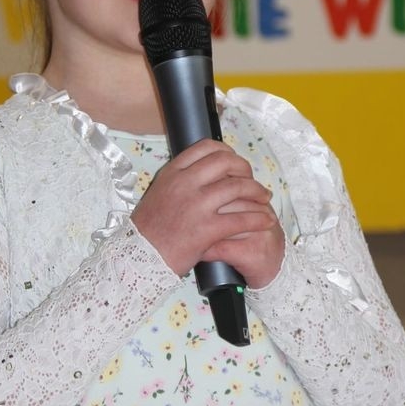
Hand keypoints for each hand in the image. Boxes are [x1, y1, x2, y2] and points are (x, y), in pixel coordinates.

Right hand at [130, 139, 285, 288]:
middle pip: (226, 162)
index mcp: (173, 173)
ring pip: (238, 187)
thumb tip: (201, 172)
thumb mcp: (158, 193)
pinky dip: (258, 218)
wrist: (139, 257)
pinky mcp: (206, 229)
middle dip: (245, 169)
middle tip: (251, 179)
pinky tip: (266, 220)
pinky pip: (241, 219)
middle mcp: (185, 184)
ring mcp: (196, 206)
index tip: (234, 161)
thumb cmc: (148, 230)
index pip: (206, 148)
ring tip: (265, 198)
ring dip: (257, 191)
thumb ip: (179, 180)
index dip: (226, 152)